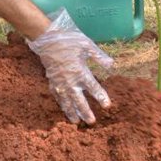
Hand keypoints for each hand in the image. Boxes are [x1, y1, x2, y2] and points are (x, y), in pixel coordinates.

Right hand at [26, 9, 114, 123]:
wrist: (47, 39)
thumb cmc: (69, 40)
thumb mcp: (87, 45)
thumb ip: (99, 56)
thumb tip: (112, 65)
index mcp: (80, 71)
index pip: (93, 88)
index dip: (101, 97)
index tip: (107, 106)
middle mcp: (69, 80)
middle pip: (79, 100)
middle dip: (85, 112)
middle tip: (92, 122)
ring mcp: (59, 82)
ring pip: (66, 102)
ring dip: (71, 112)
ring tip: (76, 122)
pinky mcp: (52, 81)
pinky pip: (57, 97)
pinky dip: (61, 104)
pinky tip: (64, 109)